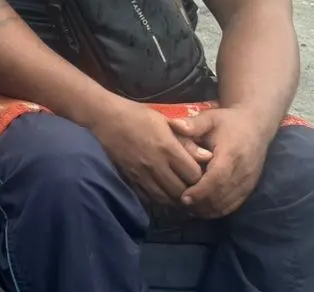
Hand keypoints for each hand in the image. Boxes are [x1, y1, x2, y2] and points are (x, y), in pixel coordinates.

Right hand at [87, 99, 206, 205]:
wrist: (106, 118)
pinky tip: (163, 192)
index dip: (201, 176)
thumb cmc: (138, 115)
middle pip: (181, 190)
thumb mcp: (166, 122)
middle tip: (192, 185)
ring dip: (175, 197)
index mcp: (167, 148)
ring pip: (166, 198)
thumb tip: (207, 156)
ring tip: (180, 192)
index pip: (193, 174)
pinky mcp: (130, 178)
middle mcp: (156, 164)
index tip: (201, 172)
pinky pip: (149, 197)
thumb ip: (187, 141)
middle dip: (190, 190)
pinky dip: (160, 198)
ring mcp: (142, 174)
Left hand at [169, 108, 269, 217]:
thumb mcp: (210, 118)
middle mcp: (243, 170)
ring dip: (208, 209)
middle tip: (180, 205)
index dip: (201, 191)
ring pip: (228, 203)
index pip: (218, 178)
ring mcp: (248, 181)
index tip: (183, 197)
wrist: (256, 125)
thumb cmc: (228, 121)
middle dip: (201, 204)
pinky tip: (203, 209)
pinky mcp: (250, 187)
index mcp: (232, 153)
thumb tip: (173, 124)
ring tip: (188, 209)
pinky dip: (218, 210)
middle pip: (222, 195)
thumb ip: (193, 124)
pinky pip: (234, 204)